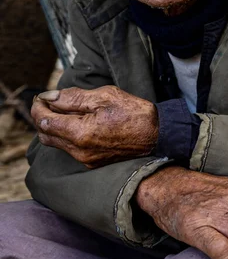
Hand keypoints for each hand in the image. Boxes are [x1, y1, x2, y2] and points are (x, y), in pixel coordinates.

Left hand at [31, 86, 157, 168]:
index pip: (45, 121)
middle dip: (42, 117)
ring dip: (54, 126)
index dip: (38, 107)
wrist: (157, 135)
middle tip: (48, 101)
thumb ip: (73, 97)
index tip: (41, 97)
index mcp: (80, 133)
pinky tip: (77, 122)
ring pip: (57, 143)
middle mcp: (79, 151)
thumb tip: (50, 97)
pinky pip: (70, 149)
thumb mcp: (104, 96)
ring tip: (63, 109)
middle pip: (46, 135)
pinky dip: (66, 134)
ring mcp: (86, 159)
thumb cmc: (134, 112)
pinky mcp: (93, 162)